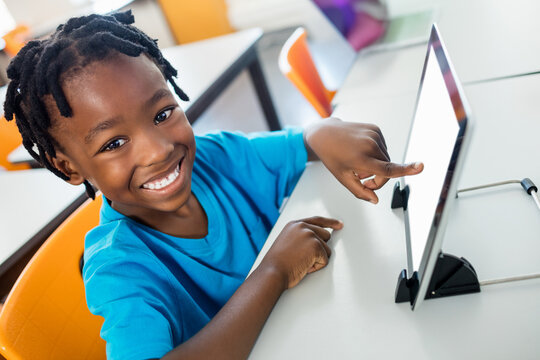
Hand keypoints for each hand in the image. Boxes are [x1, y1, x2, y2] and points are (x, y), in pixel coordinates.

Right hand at [260, 216, 342, 288]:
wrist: (272, 272)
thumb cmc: (277, 264)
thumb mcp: (286, 243)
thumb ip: (300, 237)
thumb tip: (316, 241)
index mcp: (294, 225)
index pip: (317, 220)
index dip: (330, 222)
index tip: (339, 224)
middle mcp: (303, 226)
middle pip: (326, 236)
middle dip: (320, 250)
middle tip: (305, 258)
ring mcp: (310, 235)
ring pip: (326, 250)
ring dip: (316, 260)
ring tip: (300, 263)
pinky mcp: (316, 246)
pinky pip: (325, 260)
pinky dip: (316, 267)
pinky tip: (303, 267)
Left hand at [304, 118, 423, 203]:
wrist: (325, 134)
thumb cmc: (332, 156)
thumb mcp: (342, 177)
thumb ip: (360, 191)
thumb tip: (375, 200)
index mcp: (361, 158)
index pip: (387, 169)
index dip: (406, 170)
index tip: (420, 166)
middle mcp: (370, 144)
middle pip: (387, 169)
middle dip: (377, 178)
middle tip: (361, 180)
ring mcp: (374, 135)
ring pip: (386, 159)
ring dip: (377, 166)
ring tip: (359, 165)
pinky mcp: (376, 129)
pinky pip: (383, 148)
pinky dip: (376, 154)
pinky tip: (362, 152)